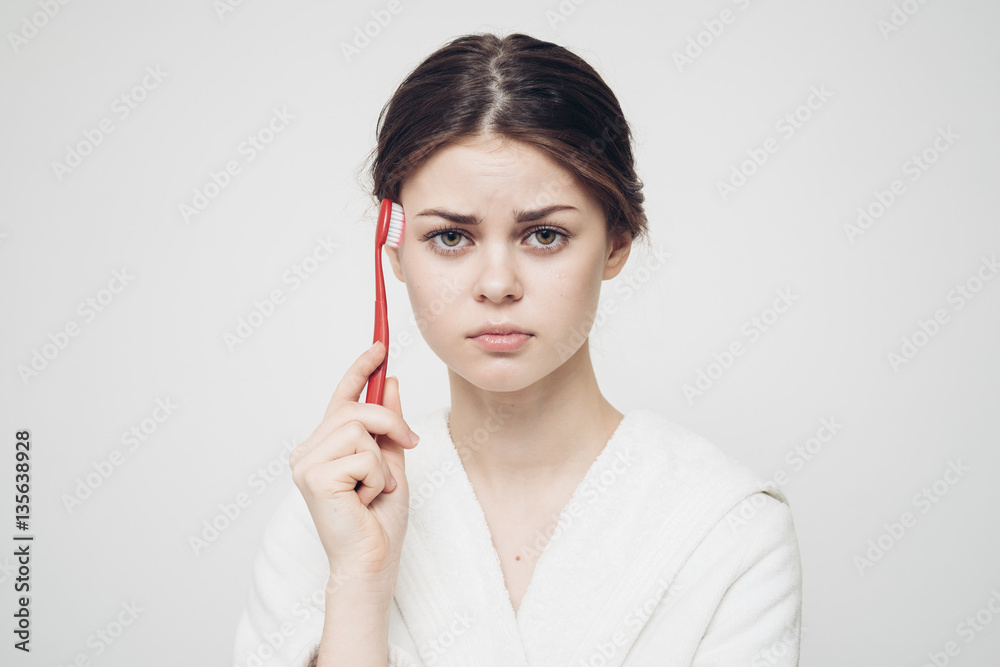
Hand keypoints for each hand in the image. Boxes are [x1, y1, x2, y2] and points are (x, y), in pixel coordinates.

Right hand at [289, 341, 419, 581]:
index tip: (380, 345)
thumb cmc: (379, 519)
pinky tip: (365, 499)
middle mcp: (308, 450)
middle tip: (410, 443)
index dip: (360, 369)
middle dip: (391, 421)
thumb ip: (389, 424)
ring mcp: (306, 462)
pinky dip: (377, 477)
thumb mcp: (392, 461)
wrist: (373, 559)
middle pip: (355, 408)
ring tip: (376, 488)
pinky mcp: (314, 476)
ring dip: (382, 459)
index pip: (342, 397)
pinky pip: (363, 454)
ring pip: (359, 427)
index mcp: (325, 446)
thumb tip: (391, 382)